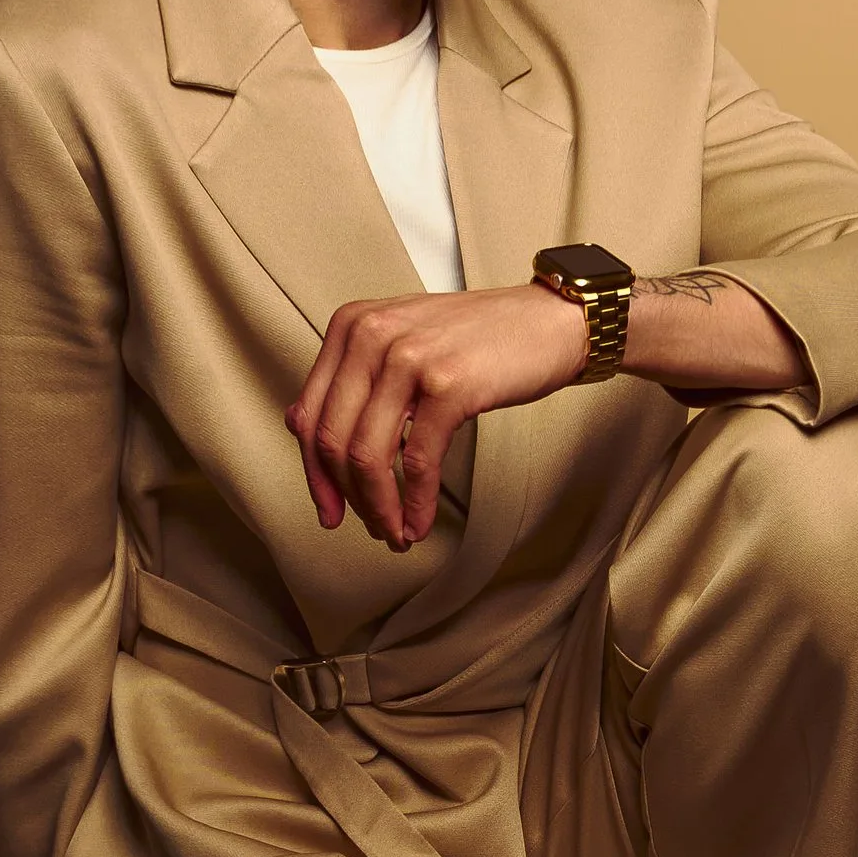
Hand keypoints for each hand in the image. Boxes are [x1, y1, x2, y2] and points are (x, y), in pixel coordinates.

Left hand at [286, 282, 588, 548]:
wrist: (549, 323)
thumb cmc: (479, 342)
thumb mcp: (402, 344)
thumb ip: (357, 381)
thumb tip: (310, 443)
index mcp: (350, 325)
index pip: (308, 414)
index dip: (314, 475)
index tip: (330, 510)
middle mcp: (371, 335)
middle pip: (333, 441)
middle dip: (348, 499)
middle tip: (370, 528)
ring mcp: (408, 358)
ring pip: (368, 457)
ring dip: (380, 509)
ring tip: (395, 533)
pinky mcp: (447, 385)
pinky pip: (416, 463)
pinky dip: (414, 504)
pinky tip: (419, 523)